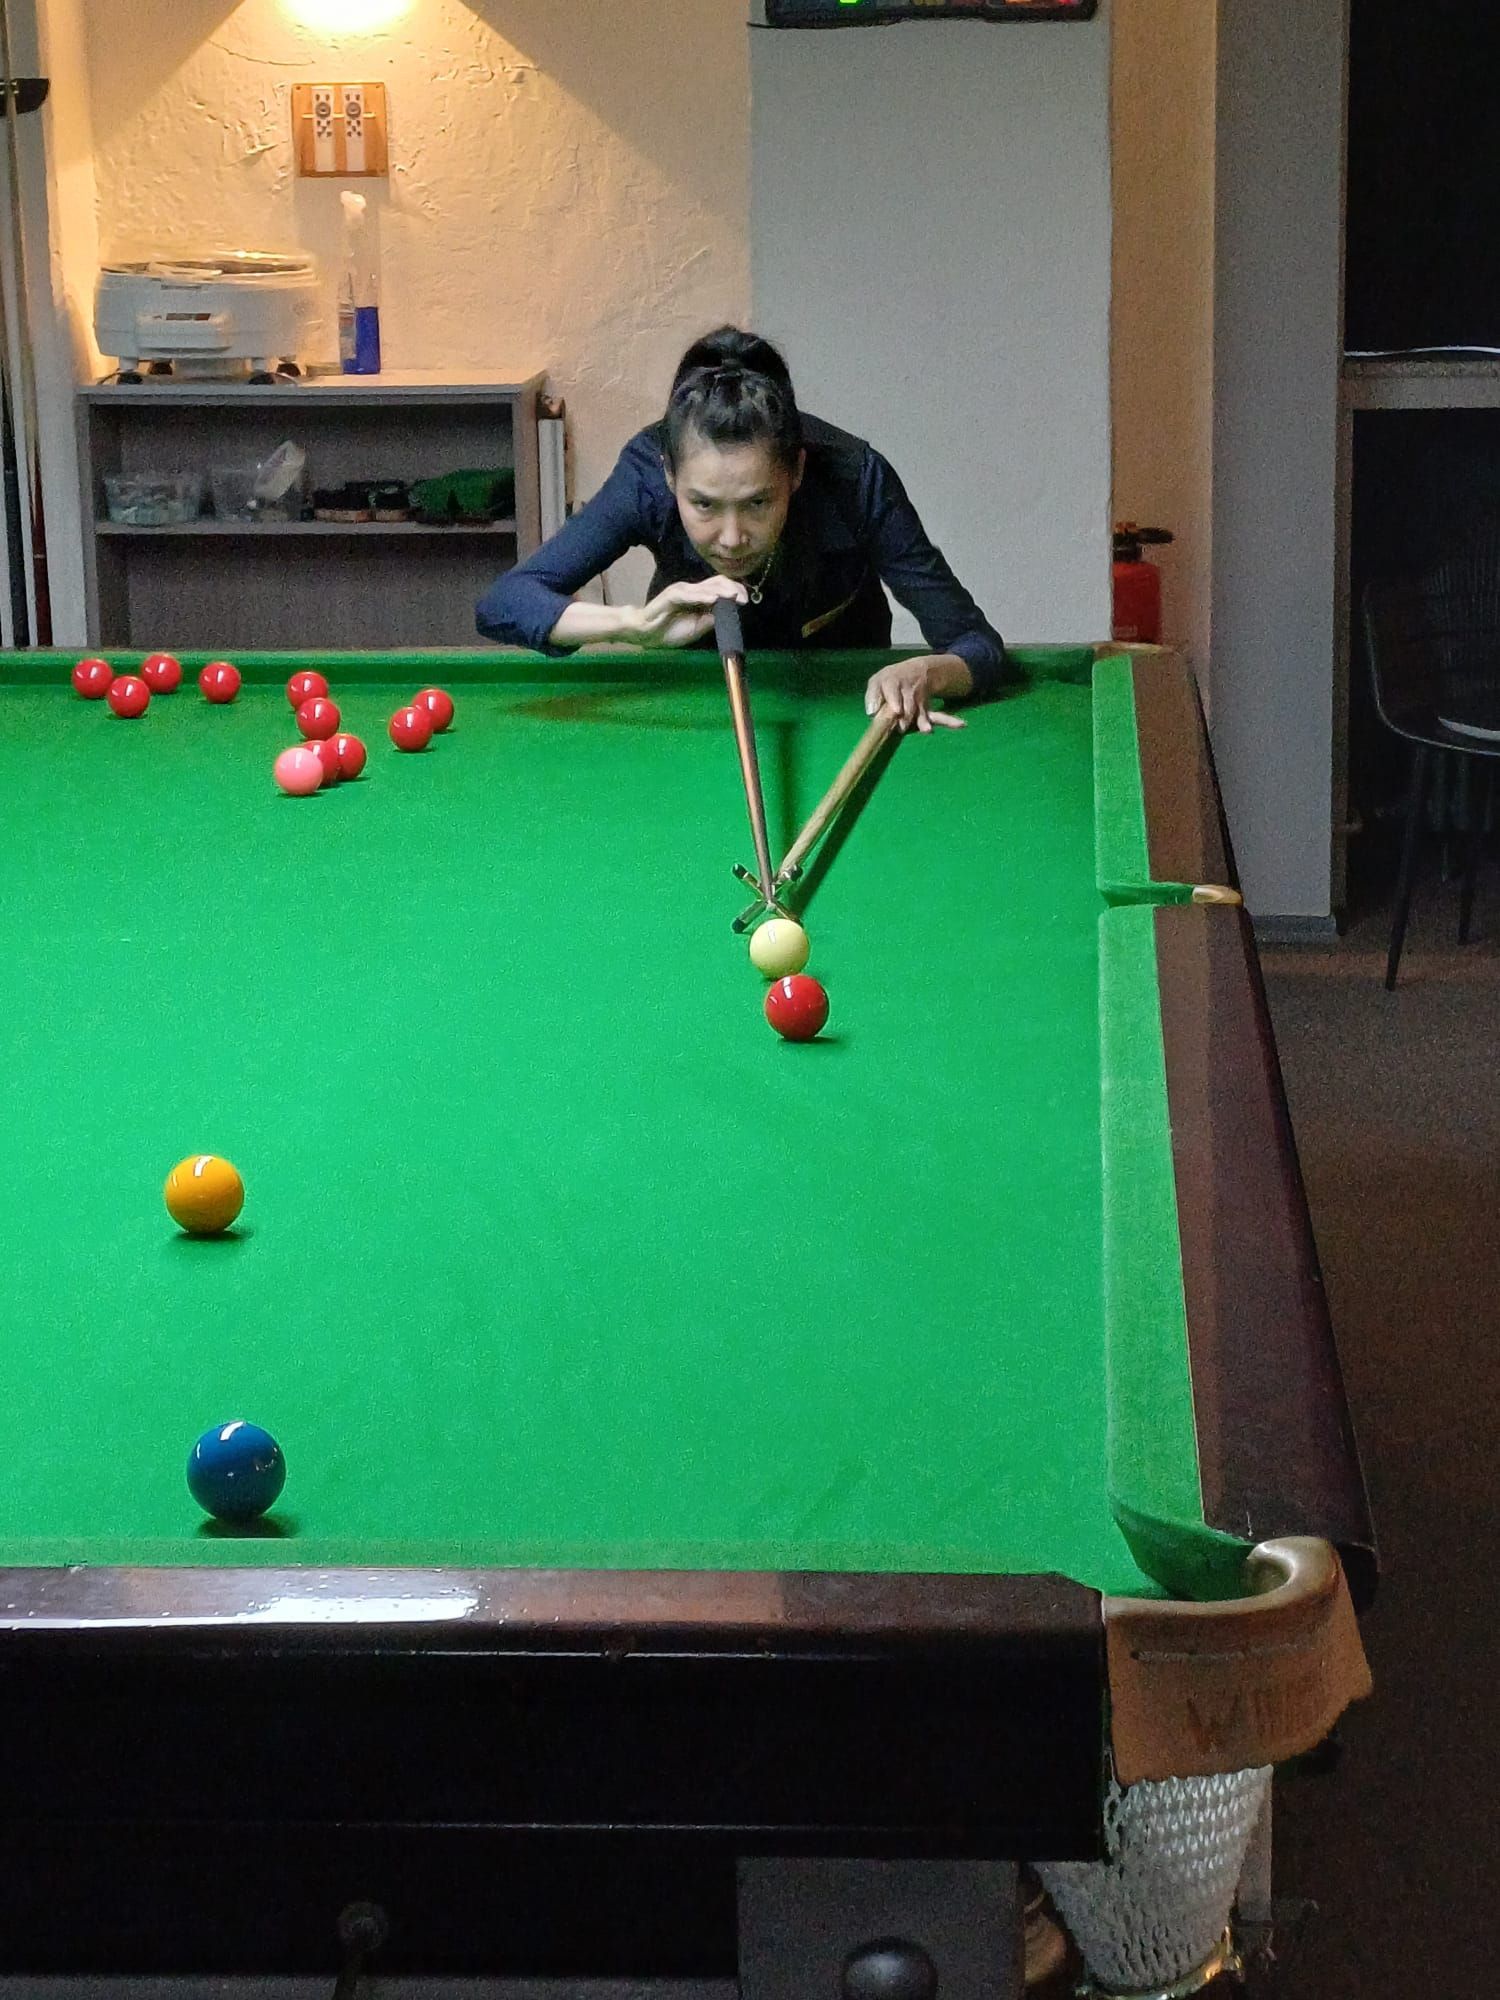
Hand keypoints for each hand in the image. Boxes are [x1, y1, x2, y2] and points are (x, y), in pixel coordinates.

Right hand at [628, 576, 748, 648]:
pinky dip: (702, 596)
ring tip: (733, 595)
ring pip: (705, 587)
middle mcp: (692, 590)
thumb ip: (711, 619)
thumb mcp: (697, 627)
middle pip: (716, 583)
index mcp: (699, 597)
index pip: (720, 587)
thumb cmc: (670, 630)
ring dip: (721, 591)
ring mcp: (682, 591)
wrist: (646, 633)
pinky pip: (689, 594)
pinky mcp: (671, 595)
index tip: (746, 600)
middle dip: (732, 588)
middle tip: (744, 598)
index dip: (734, 591)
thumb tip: (727, 614)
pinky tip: (713, 599)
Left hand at [864, 655, 967, 733]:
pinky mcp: (927, 709)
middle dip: (907, 714)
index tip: (896, 711)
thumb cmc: (889, 681)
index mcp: (892, 681)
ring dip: (922, 720)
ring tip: (925, 730)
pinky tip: (961, 724)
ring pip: (921, 710)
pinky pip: (940, 716)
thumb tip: (871, 712)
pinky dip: (950, 721)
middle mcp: (907, 689)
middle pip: (908, 703)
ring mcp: (919, 699)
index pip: (892, 688)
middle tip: (902, 727)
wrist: (916, 670)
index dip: (895, 699)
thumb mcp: (876, 682)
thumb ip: (872, 697)